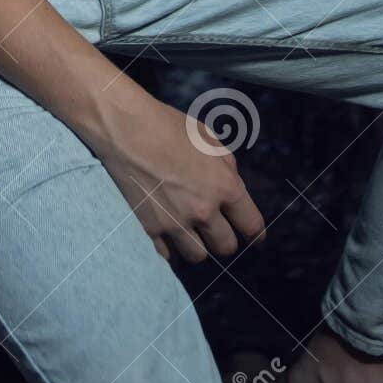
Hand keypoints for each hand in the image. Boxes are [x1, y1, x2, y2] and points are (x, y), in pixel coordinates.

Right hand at [96, 94, 264, 264]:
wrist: (125, 129)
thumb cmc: (169, 126)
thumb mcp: (209, 139)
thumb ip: (226, 168)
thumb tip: (232, 188)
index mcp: (224, 186)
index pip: (251, 225)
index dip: (257, 235)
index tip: (256, 241)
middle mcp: (203, 210)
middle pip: (225, 247)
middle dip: (224, 239)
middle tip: (217, 231)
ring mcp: (175, 223)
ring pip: (197, 256)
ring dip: (197, 245)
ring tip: (190, 231)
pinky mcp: (150, 229)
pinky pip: (168, 254)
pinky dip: (170, 246)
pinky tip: (168, 232)